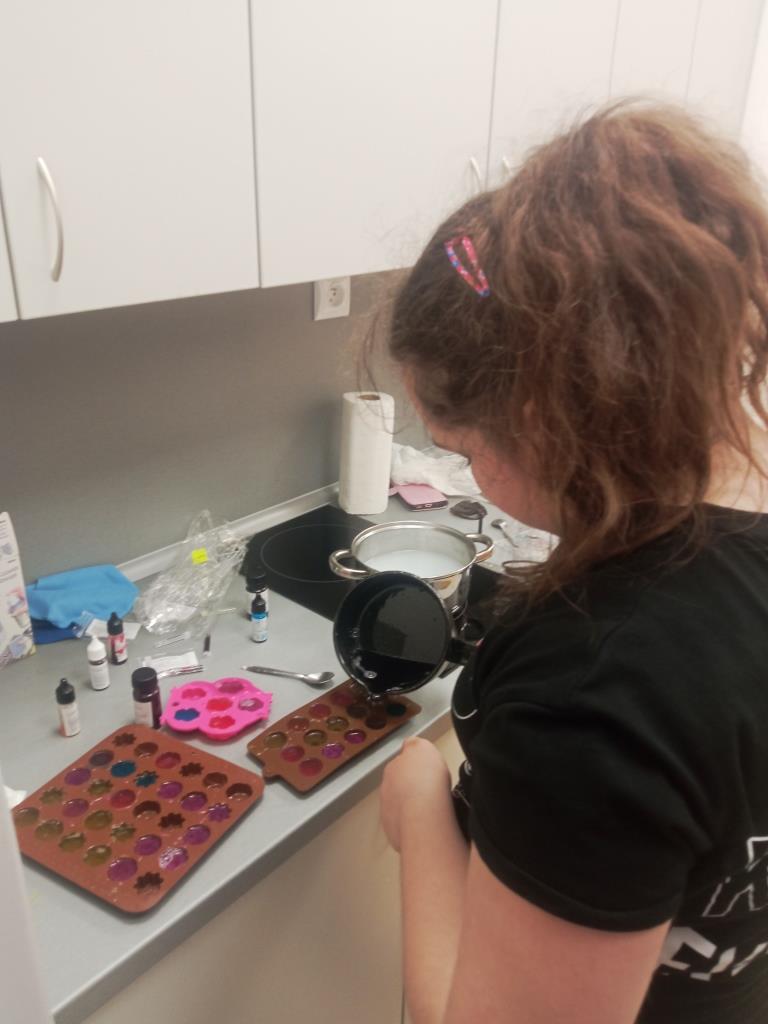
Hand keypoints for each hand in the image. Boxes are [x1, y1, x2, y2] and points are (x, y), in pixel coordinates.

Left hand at [380, 737, 451, 851]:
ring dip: (413, 808)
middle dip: (413, 789)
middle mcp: (386, 789)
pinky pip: (405, 827)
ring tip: (431, 811)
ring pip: (401, 807)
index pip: (401, 765)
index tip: (428, 773)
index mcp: (392, 768)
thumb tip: (410, 745)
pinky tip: (427, 825)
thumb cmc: (427, 779)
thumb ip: (415, 745)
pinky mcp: (393, 833)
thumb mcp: (424, 747)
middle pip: (399, 787)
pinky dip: (414, 826)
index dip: (416, 768)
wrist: (424, 814)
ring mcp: (388, 812)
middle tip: (432, 792)